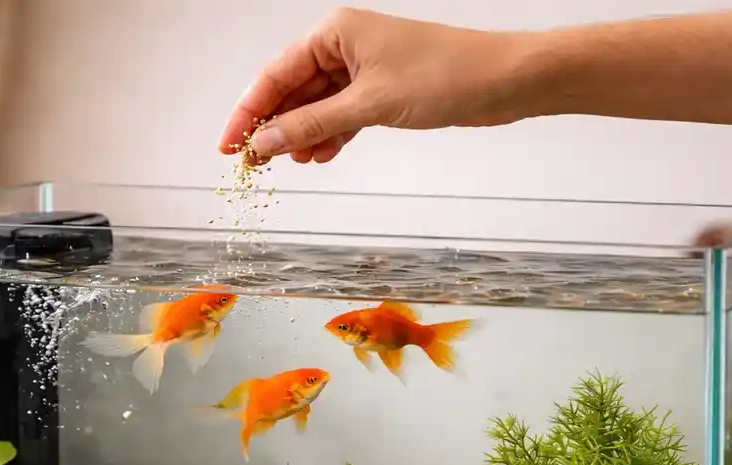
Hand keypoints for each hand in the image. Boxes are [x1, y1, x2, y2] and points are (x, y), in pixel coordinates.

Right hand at [218, 8, 525, 163]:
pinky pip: (342, 114)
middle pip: (292, 90)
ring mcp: (363, 69)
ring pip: (316, 106)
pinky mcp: (382, 90)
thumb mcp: (369, 104)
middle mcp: (344, 46)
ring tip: (292, 165)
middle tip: (252, 164)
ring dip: (303, 135)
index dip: (248, 112)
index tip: (228, 146)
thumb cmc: (446, 75)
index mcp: (334, 33)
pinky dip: (330, 135)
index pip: (274, 75)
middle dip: (274, 128)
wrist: (503, 81)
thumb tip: (265, 143)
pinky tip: (322, 156)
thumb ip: (312, 124)